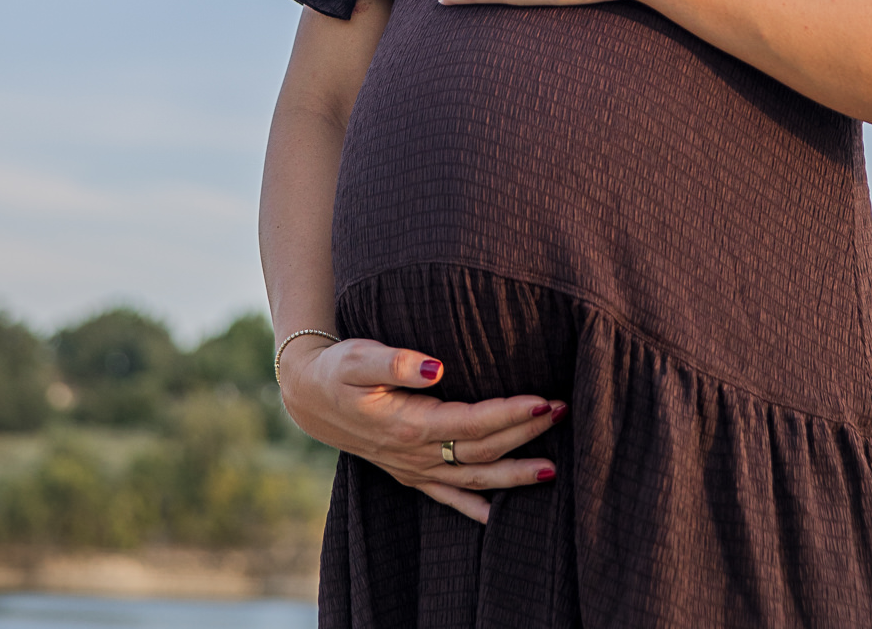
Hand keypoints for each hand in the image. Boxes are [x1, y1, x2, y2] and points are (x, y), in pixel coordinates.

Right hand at [278, 338, 564, 524]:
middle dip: (525, 433)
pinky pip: (444, 495)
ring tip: (551, 469)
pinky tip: (492, 515)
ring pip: (471, 478)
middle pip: (482, 450)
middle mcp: (415, 453)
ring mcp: (411, 467)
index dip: (510, 414)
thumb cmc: (337, 368)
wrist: (306, 395)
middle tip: (564, 412)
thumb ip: (396, 362)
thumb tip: (436, 368)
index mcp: (409, 424)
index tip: (544, 400)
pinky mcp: (406, 470)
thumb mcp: (359, 356)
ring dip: (512, 474)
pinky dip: (470, 505)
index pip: (473, 423)